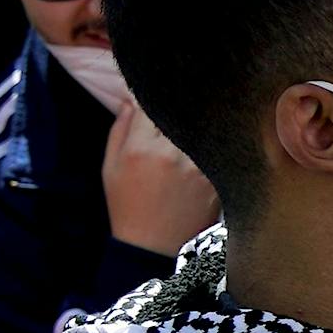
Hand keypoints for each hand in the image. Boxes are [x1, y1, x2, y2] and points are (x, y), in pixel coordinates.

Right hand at [102, 100, 219, 256]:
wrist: (152, 247)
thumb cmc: (127, 205)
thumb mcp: (111, 168)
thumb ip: (121, 128)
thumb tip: (132, 98)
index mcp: (142, 149)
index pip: (155, 101)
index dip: (159, 90)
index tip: (163, 86)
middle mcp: (173, 153)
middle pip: (186, 107)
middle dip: (186, 96)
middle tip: (192, 84)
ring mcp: (199, 165)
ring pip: (207, 122)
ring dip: (206, 112)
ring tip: (212, 100)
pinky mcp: (217, 175)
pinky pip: (221, 142)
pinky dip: (218, 134)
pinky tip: (219, 130)